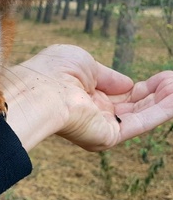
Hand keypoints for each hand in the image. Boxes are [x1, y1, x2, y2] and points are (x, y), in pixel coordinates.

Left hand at [4, 44, 172, 151]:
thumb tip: (128, 84)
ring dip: (163, 99)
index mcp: (84, 92)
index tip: (162, 77)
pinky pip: (141, 123)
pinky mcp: (108, 137)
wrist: (40, 90)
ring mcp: (101, 126)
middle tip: (172, 79)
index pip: (118, 91)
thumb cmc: (54, 70)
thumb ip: (108, 75)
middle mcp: (93, 112)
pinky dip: (162, 110)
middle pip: (133, 104)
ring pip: (140, 113)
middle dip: (156, 92)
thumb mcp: (85, 62)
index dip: (140, 85)